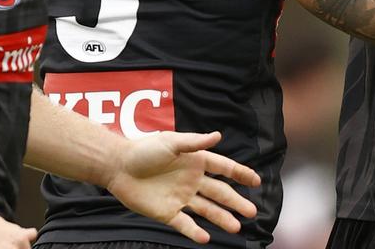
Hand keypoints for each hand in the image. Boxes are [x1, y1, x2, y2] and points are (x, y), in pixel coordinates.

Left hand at [106, 130, 261, 243]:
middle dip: (236, 202)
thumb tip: (218, 136)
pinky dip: (195, 232)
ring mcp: (181, 198)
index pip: (223, 168)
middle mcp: (192, 181)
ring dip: (222, 218)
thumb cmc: (143, 150)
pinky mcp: (168, 213)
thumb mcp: (170, 142)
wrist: (118, 166)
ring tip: (236, 228)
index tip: (256, 182)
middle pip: (219, 193)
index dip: (240, 174)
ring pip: (207, 210)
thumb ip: (194, 142)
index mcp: (195, 162)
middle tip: (252, 212)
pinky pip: (185, 224)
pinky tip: (206, 237)